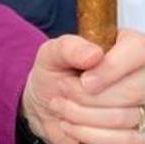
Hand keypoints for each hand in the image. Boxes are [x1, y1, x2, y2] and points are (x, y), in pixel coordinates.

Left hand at [22, 29, 144, 142]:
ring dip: (81, 115)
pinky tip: (71, 125)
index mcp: (127, 47)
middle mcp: (142, 76)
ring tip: (61, 105)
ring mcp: (142, 107)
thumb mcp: (52, 54)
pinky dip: (88, 134)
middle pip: (132, 91)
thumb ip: (69, 48)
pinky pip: (124, 140)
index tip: (84, 80)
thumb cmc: (56, 74)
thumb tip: (93, 54)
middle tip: (62, 88)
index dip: (111, 68)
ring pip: (125, 117)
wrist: (47, 106)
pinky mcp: (136, 134)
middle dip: (86, 95)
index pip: (138, 50)